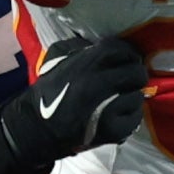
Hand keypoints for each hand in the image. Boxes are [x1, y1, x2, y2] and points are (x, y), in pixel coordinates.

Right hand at [13, 35, 149, 160]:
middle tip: (128, 82)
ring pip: (137, 96)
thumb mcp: (56, 58)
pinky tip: (118, 117)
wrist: (36, 127)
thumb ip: (78, 46)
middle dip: (135, 76)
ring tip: (121, 101)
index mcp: (87, 62)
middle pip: (136, 72)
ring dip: (131, 98)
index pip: (122, 49)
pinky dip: (129, 118)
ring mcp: (108, 107)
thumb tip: (99, 44)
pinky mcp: (112, 129)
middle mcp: (99, 82)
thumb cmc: (47, 91)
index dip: (128, 54)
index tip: (127, 60)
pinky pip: (135, 118)